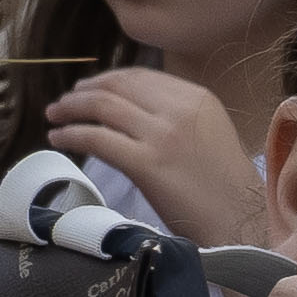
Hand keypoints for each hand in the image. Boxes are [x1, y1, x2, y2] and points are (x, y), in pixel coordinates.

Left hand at [49, 68, 268, 245]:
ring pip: (102, 107)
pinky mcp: (146, 163)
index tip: (87, 88)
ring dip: (70, 108)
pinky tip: (59, 139)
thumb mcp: (207, 133)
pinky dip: (71, 135)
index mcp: (196, 97)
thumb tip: (127, 107)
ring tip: (54, 116)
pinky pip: (96, 139)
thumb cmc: (224, 185)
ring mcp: (162, 135)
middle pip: (116, 86)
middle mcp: (179, 109)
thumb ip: (174, 115)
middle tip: (63, 102)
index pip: (140, 77)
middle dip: (83, 91)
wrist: (242, 220)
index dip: (106, 79)